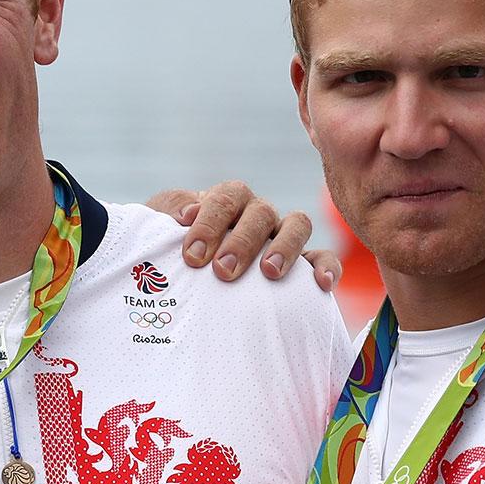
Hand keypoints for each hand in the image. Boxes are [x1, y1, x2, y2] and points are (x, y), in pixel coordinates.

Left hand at [148, 181, 338, 289]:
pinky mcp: (303, 267)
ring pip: (297, 225)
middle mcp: (257, 215)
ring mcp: (282, 238)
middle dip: (241, 241)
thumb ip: (166, 211)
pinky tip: (322, 285)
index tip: (192, 254)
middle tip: (221, 270)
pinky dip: (326, 267)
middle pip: (261, 212)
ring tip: (269, 273)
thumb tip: (188, 212)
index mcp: (225, 202)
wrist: (179, 285)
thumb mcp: (158, 229)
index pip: (226, 198)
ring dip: (284, 247)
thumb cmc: (171, 253)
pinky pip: (324, 259)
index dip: (210, 221)